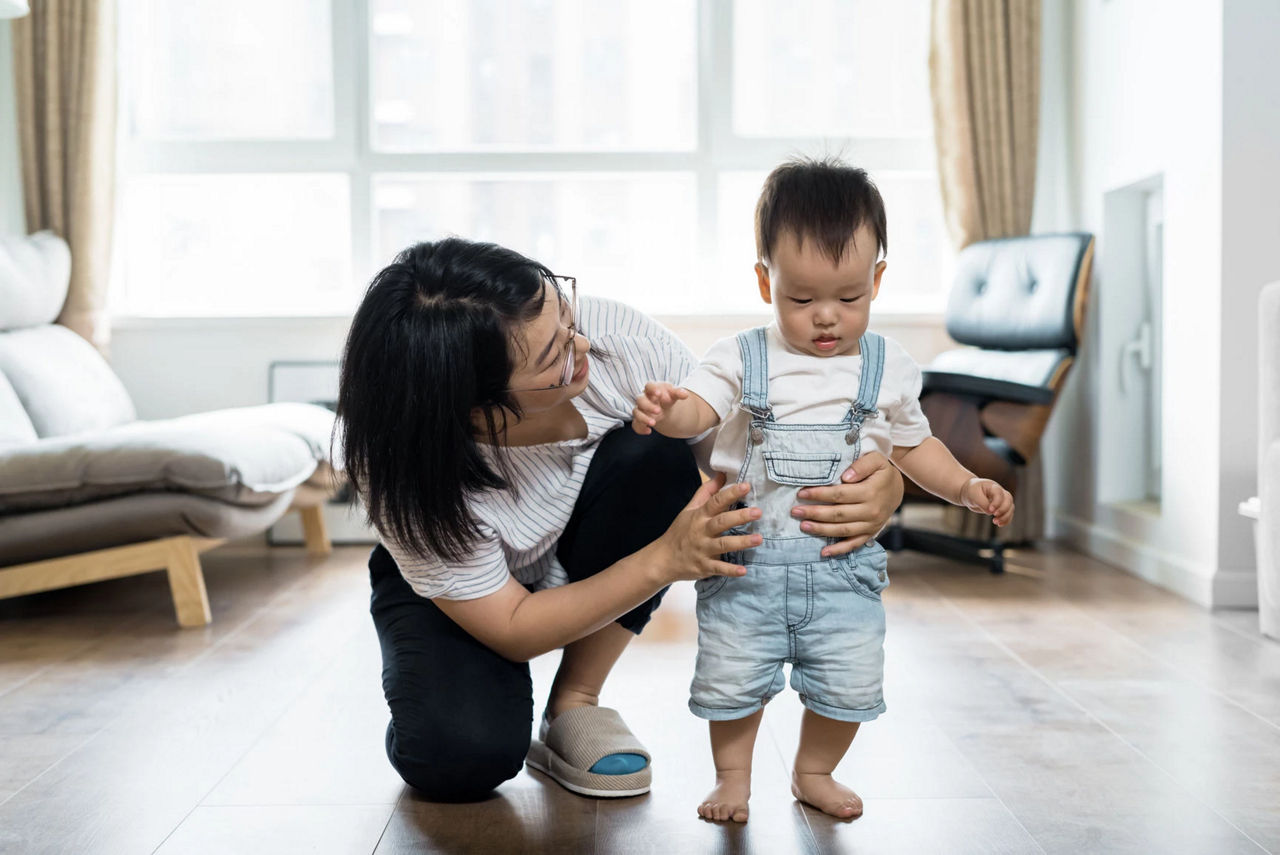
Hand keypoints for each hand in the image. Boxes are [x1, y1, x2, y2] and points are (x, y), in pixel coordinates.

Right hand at [631, 382, 688, 435]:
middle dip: (648, 406)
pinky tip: (648, 431)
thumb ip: (678, 393)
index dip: (652, 389)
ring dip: (643, 418)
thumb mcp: (674, 394)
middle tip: (659, 411)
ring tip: (653, 423)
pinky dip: (640, 429)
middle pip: (640, 400)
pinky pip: (636, 424)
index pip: (649, 386)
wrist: (663, 406)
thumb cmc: (667, 397)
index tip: (659, 394)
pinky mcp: (639, 419)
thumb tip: (685, 394)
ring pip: (636, 412)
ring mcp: (640, 409)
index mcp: (652, 389)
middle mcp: (644, 398)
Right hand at [653, 474, 761, 582]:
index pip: (715, 502)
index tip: (746, 486)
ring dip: (741, 542)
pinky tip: (743, 570)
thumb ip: (706, 492)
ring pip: (723, 545)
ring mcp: (702, 550)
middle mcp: (701, 532)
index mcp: (699, 516)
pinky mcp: (704, 567)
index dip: (730, 493)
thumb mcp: (690, 509)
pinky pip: (718, 568)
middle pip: (721, 522)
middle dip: (740, 516)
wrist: (663, 559)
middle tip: (758, 512)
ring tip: (759, 539)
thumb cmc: (680, 532)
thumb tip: (722, 474)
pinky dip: (730, 570)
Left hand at [789, 452, 904, 556]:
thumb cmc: (881, 472)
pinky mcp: (869, 533)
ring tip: (803, 526)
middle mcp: (871, 511)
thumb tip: (845, 477)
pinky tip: (824, 552)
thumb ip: (861, 465)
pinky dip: (839, 550)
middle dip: (814, 513)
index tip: (802, 493)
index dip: (819, 494)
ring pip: (843, 530)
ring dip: (821, 530)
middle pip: (838, 514)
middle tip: (795, 511)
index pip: (840, 494)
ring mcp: (870, 525)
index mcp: (870, 492)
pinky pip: (854, 544)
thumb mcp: (876, 460)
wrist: (897, 489)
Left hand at [961, 478, 1014, 526]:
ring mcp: (1002, 500)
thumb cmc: (972, 492)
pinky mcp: (1002, 507)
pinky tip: (1000, 525)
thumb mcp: (974, 495)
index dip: (996, 502)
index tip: (990, 510)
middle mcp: (1000, 492)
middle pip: (1008, 500)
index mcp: (992, 486)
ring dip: (1005, 516)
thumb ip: (982, 503)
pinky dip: (1006, 520)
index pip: (999, 493)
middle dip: (1003, 509)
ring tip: (995, 522)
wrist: (971, 493)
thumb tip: (990, 512)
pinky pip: (1008, 514)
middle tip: (994, 516)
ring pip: (1010, 507)